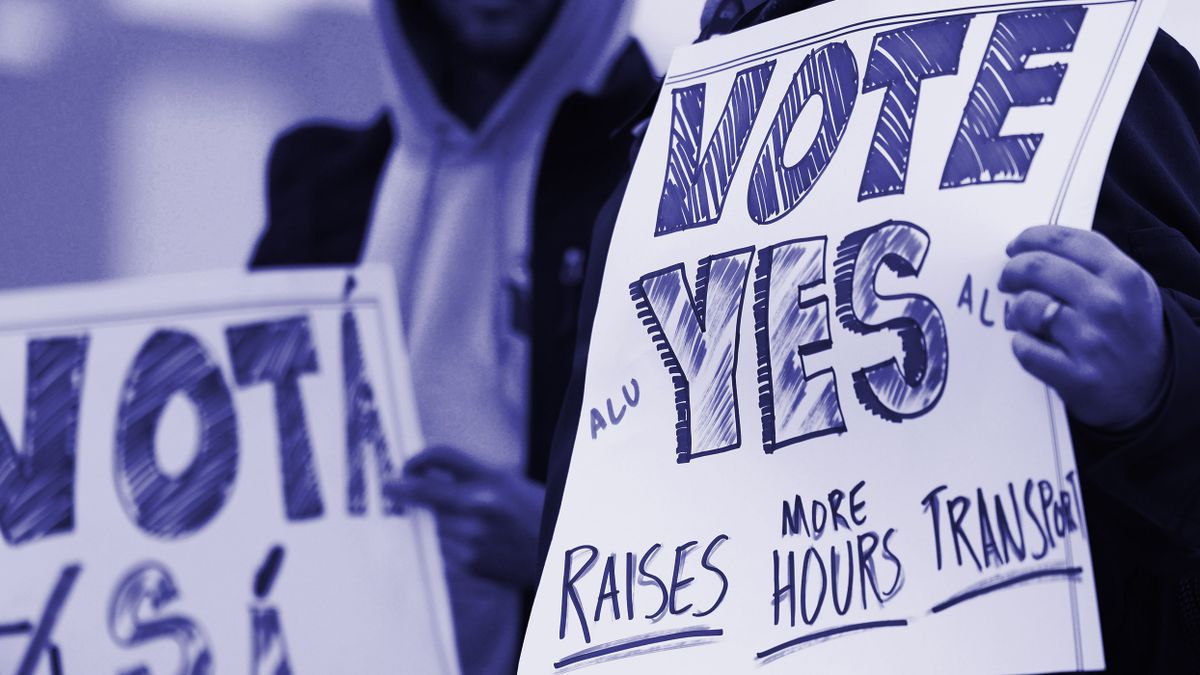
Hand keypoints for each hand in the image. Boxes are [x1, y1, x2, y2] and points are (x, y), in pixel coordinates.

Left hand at [388, 446, 544, 588]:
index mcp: (492, 478)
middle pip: (424, 492)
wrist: (559, 554)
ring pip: (432, 523)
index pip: (442, 458)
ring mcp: (472, 536)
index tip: (407, 465)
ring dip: (431, 521)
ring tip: (447, 521)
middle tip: (388, 487)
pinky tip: (469, 543)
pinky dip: (449, 544)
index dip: (419, 459)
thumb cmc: (536, 514)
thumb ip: (472, 479)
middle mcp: (479, 505)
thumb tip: (428, 477)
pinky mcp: (469, 562)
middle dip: (402, 490)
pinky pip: (444, 548)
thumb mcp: (509, 485)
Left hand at [999, 225, 1167, 430]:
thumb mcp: (1129, 286)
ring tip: (1021, 317)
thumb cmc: (1129, 329)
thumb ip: (1090, 262)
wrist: (1152, 389)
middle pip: (1037, 267)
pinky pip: (1024, 348)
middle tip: (1007, 280)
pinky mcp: (1076, 375)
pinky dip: (1021, 344)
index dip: (1029, 239)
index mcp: (1123, 275)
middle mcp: (1109, 303)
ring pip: (1026, 306)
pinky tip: (1032, 344)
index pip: (1063, 240)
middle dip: (1011, 271)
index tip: (1015, 247)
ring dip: (1015, 311)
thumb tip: (1031, 248)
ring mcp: (1092, 340)